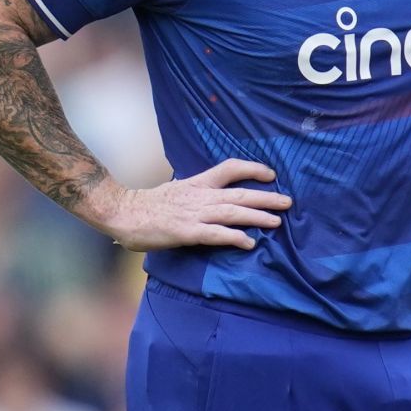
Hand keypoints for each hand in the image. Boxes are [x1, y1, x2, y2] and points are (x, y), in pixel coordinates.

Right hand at [93, 159, 289, 251]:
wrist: (122, 212)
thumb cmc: (148, 204)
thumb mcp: (177, 190)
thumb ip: (197, 193)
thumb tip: (215, 196)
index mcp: (198, 183)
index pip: (230, 168)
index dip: (253, 169)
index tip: (270, 174)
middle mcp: (201, 196)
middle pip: (240, 193)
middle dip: (267, 197)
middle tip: (288, 201)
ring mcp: (195, 214)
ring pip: (234, 212)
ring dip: (258, 216)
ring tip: (278, 221)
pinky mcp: (187, 232)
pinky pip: (216, 234)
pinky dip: (235, 238)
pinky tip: (249, 243)